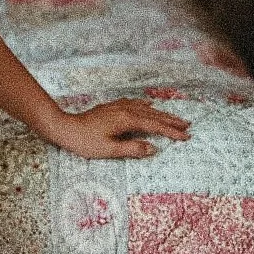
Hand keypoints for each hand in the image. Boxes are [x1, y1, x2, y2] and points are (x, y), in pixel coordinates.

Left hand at [50, 99, 190, 160]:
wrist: (65, 127)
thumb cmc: (85, 141)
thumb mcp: (109, 150)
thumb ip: (132, 149)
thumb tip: (153, 149)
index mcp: (127, 120)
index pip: (155, 126)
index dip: (171, 132)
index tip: (185, 137)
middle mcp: (126, 110)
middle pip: (154, 115)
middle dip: (171, 121)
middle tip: (188, 126)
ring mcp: (119, 106)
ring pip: (146, 109)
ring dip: (161, 113)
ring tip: (174, 118)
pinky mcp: (112, 107)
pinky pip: (134, 104)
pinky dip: (145, 105)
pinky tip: (148, 104)